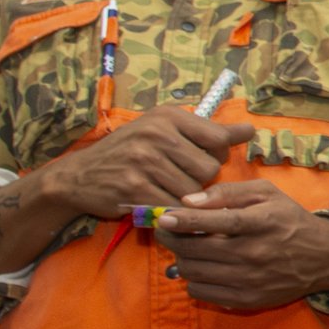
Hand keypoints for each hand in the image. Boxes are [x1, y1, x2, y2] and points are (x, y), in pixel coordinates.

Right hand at [40, 105, 254, 217]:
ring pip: (194, 192)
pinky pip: (174, 207)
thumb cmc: (130, 152)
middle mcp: (155, 134)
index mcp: (167, 116)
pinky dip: (172, 211)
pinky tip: (158, 203)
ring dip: (186, 199)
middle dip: (201, 181)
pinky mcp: (134, 187)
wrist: (79, 176)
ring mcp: (143, 161)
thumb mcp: (165, 130)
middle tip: (179, 179)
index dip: (218, 157)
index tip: (204, 160)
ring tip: (165, 189)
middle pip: (209, 170)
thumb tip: (250, 130)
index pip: (219, 139)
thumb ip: (208, 132)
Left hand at [155, 180, 328, 309]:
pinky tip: (202, 268)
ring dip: (181, 259)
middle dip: (171, 239)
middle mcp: (255, 253)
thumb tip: (188, 201)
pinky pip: (201, 293)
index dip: (186, 221)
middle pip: (197, 250)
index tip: (164, 217)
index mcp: (261, 223)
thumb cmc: (289, 219)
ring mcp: (250, 280)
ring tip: (186, 248)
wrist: (324, 258)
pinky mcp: (247, 299)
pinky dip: (193, 280)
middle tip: (166, 230)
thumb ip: (227, 192)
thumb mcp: (266, 193)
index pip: (218, 222)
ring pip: (194, 272)